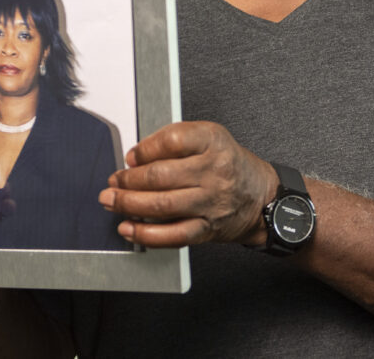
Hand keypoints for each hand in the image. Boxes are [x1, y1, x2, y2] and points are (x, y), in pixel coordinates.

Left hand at [99, 121, 277, 247]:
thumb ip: (176, 141)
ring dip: (129, 204)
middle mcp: (214, 171)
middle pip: (161, 175)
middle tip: (114, 181)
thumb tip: (136, 158)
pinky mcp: (207, 228)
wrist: (261, 197)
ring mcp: (211, 202)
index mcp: (213, 142)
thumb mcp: (211, 138)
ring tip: (112, 200)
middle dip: (128, 180)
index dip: (145, 149)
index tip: (132, 156)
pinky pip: (172, 235)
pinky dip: (146, 234)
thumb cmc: (230, 166)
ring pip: (162, 205)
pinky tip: (129, 228)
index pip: (172, 140)